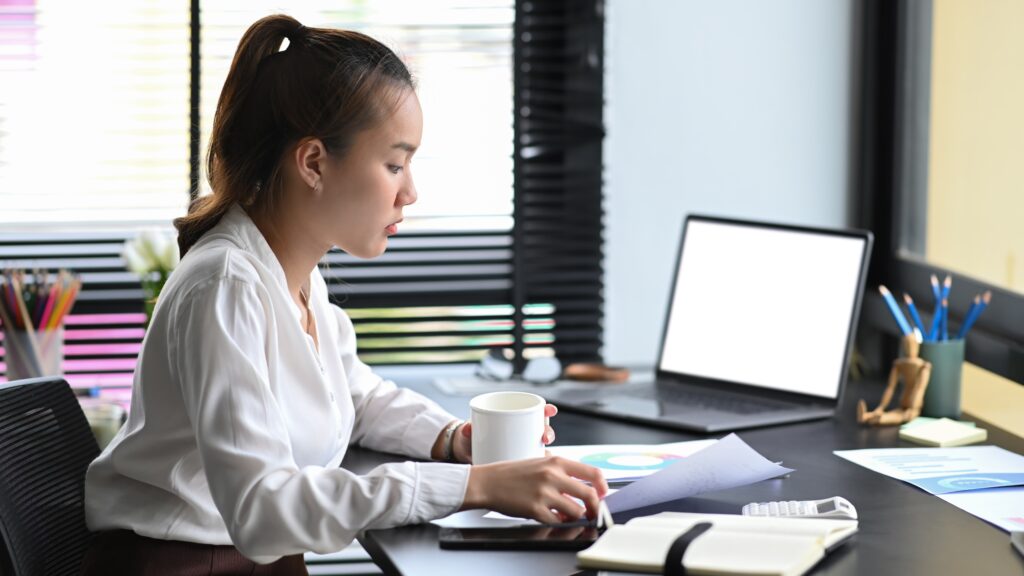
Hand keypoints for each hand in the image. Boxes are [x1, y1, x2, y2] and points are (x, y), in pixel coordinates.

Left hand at [452, 403, 558, 463]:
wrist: (466, 453)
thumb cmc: (471, 436)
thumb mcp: (469, 432)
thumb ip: (468, 429)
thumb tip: (468, 429)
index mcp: (515, 418)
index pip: (536, 411)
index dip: (547, 410)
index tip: (550, 410)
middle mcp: (524, 433)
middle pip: (543, 430)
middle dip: (548, 432)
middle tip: (545, 438)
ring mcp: (524, 448)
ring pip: (542, 448)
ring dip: (548, 451)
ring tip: (544, 455)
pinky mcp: (521, 465)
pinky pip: (535, 466)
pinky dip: (540, 469)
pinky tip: (543, 473)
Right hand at [461, 455, 607, 523]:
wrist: (488, 482)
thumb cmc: (512, 473)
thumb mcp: (539, 462)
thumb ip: (561, 471)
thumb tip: (582, 484)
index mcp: (556, 462)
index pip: (592, 473)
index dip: (602, 486)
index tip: (603, 493)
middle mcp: (553, 476)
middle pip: (589, 495)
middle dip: (595, 507)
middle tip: (593, 512)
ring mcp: (545, 494)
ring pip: (576, 511)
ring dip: (575, 516)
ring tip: (567, 514)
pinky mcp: (536, 510)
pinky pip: (558, 521)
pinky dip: (559, 522)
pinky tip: (552, 517)